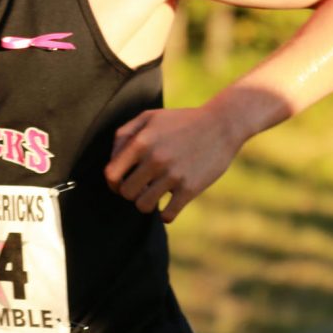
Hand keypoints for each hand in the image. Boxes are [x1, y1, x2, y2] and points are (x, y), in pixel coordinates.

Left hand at [104, 105, 239, 222]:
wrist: (220, 125)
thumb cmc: (180, 121)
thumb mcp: (149, 117)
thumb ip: (125, 134)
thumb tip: (111, 160)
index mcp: (141, 142)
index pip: (112, 175)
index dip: (113, 183)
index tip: (120, 183)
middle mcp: (155, 159)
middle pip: (126, 193)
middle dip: (130, 192)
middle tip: (141, 187)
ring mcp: (173, 175)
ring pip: (144, 206)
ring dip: (146, 203)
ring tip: (154, 194)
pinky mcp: (190, 188)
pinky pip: (167, 215)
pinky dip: (165, 214)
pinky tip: (170, 203)